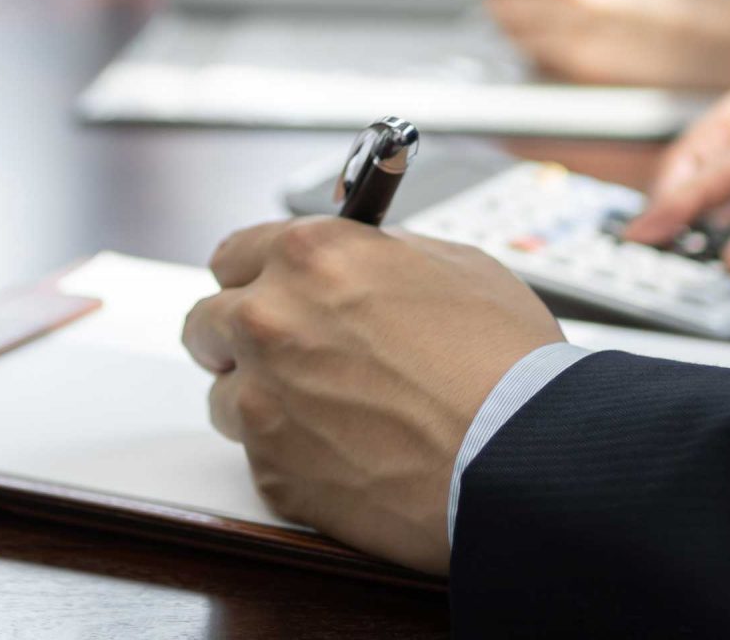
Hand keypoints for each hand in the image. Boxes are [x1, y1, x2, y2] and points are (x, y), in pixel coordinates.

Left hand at [182, 217, 564, 574]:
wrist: (523, 459)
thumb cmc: (506, 363)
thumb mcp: (455, 267)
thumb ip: (379, 259)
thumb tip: (358, 263)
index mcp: (309, 257)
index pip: (232, 256)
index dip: (252, 277)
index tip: (264, 293)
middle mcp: (269, 321)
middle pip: (206, 325)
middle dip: (237, 340)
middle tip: (282, 357)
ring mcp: (263, 402)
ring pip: (227, 399)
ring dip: (264, 403)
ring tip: (334, 416)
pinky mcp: (273, 474)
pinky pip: (262, 460)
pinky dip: (295, 459)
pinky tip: (353, 457)